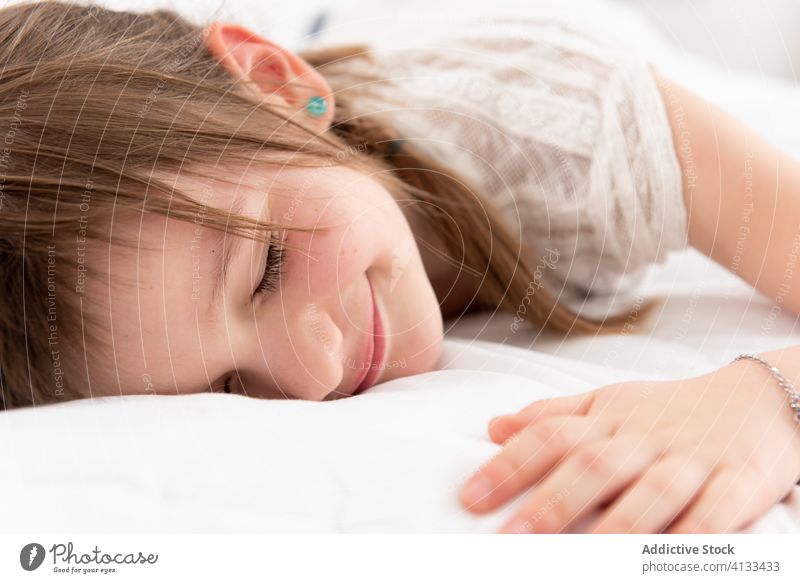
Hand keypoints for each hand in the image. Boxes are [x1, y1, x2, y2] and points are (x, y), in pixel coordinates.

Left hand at [459, 361, 799, 532]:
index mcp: (609, 417)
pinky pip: (716, 516)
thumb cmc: (669, 410)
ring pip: (651, 493)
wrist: (762, 398)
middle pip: (593, 465)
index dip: (510, 464)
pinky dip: (691, 542)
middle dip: (550, 503)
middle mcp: (645, 437)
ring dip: (614, 529)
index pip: (551, 434)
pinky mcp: (741, 483)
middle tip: (509, 538)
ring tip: (578, 561)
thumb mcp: (610, 402)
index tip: (470, 497)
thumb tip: (493, 426)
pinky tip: (660, 563)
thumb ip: (554, 415)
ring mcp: (693, 460)